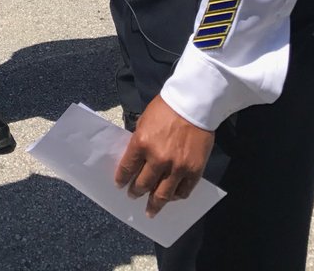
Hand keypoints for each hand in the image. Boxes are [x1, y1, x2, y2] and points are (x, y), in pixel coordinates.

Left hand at [114, 95, 213, 217]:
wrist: (194, 103)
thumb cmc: (166, 108)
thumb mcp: (144, 120)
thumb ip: (140, 140)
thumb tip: (135, 157)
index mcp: (141, 143)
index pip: (127, 168)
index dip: (121, 179)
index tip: (120, 185)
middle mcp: (158, 159)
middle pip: (143, 184)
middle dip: (136, 192)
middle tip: (133, 195)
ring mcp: (177, 167)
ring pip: (163, 194)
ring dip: (155, 204)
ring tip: (151, 210)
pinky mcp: (194, 171)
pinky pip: (183, 191)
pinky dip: (176, 197)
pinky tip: (171, 197)